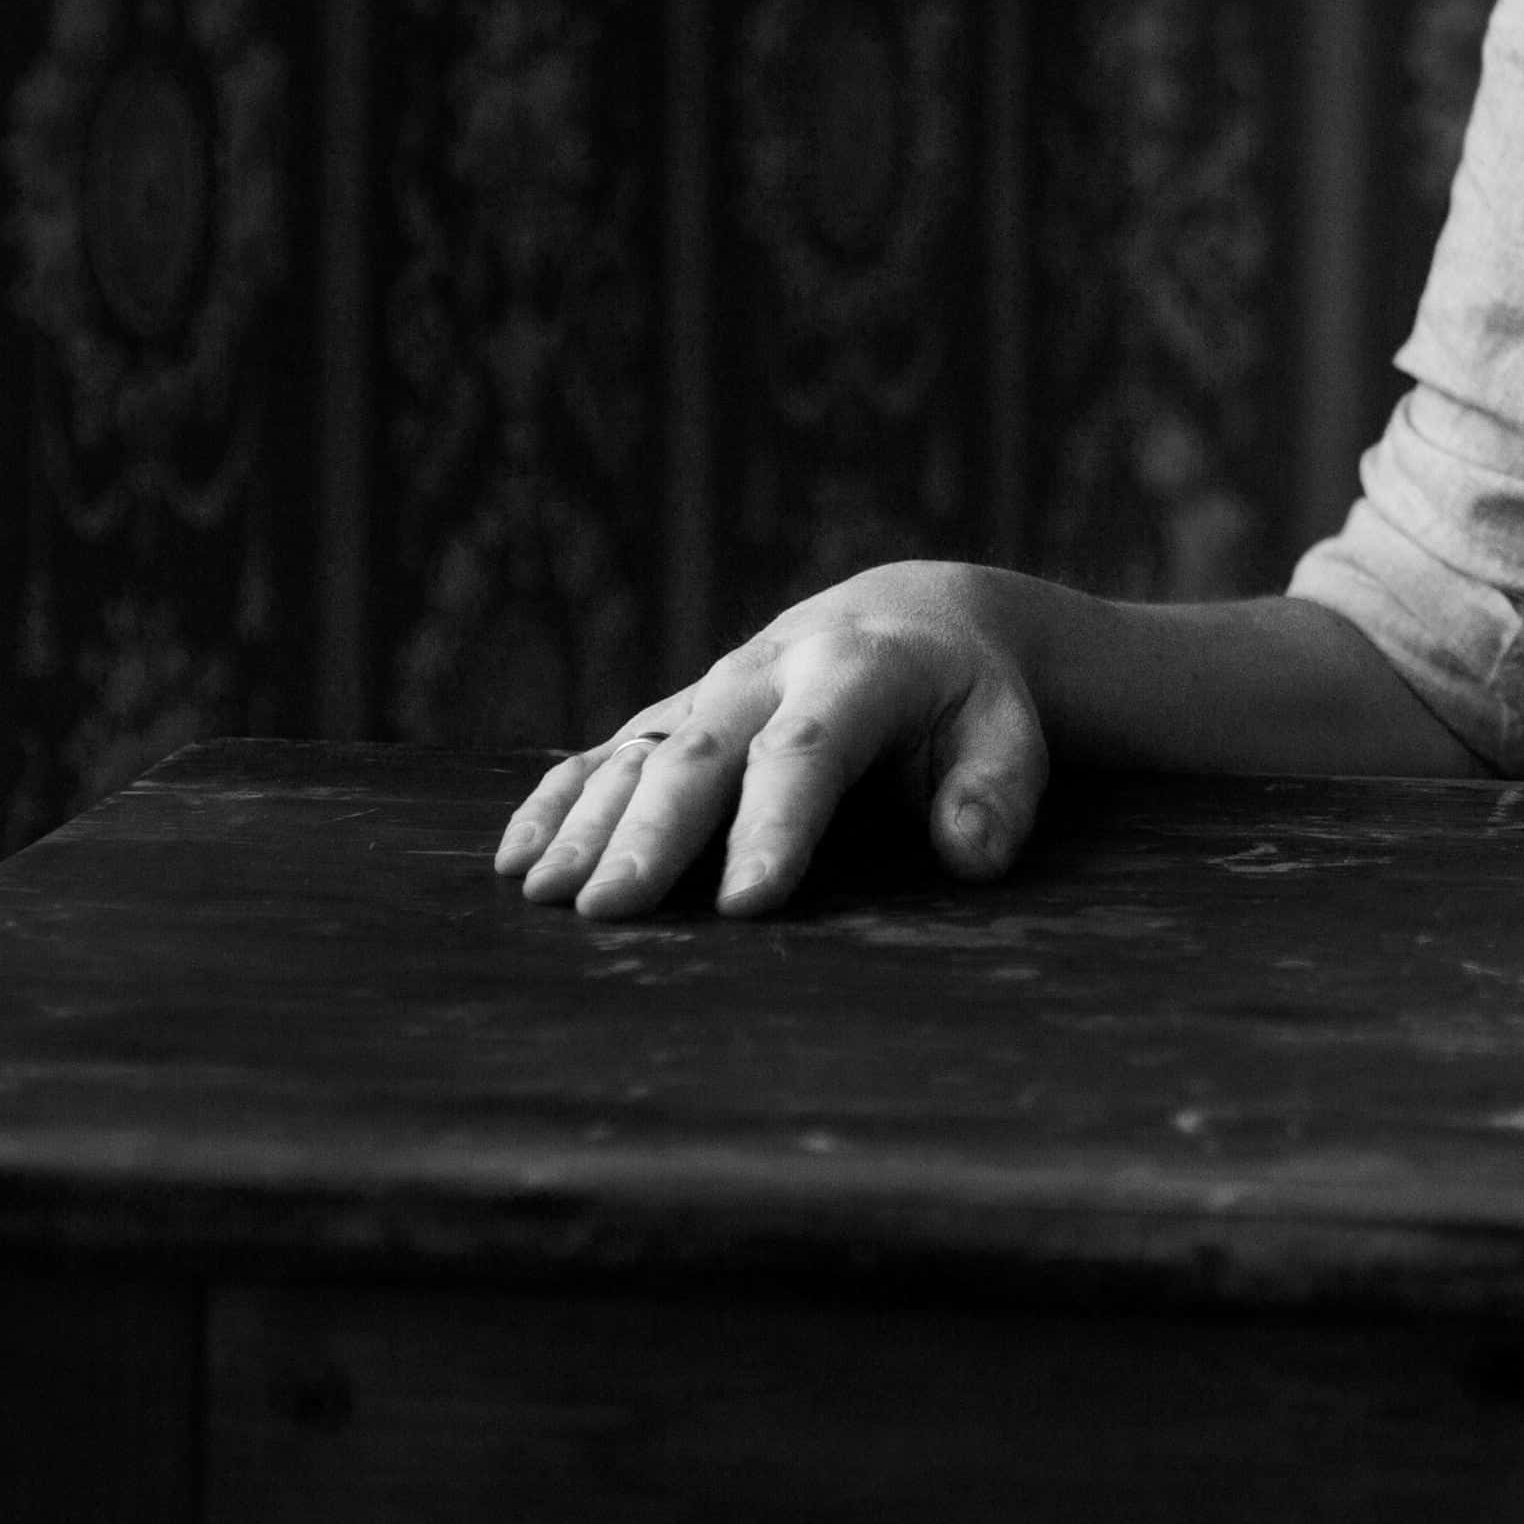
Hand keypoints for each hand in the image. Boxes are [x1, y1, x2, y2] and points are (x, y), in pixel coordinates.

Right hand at [493, 560, 1052, 918]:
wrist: (910, 615)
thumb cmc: (966, 700)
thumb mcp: (1007, 732)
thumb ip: (995, 790)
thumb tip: (971, 850)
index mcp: (857, 672)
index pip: (809, 750)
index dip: (776, 823)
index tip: (745, 901)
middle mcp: (768, 672)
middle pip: (703, 753)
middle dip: (653, 832)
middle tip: (609, 909)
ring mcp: (711, 690)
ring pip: (639, 753)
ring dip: (588, 822)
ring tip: (543, 892)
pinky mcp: (675, 713)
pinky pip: (603, 753)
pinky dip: (556, 801)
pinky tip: (516, 860)